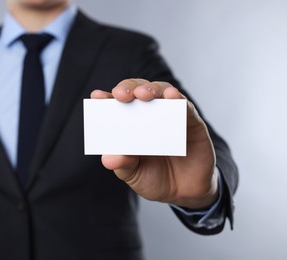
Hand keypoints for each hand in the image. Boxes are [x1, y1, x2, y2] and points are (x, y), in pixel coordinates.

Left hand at [91, 79, 217, 208]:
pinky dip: (178, 99)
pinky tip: (172, 96)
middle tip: (122, 95)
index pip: (115, 105)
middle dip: (127, 88)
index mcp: (128, 124)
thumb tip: (108, 158)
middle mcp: (147, 114)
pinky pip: (185, 105)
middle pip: (136, 91)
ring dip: (151, 89)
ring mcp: (169, 114)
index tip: (97, 96)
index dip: (105, 98)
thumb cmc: (154, 178)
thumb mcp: (134, 175)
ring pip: (160, 91)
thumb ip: (123, 165)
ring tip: (144, 94)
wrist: (184, 193)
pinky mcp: (191, 121)